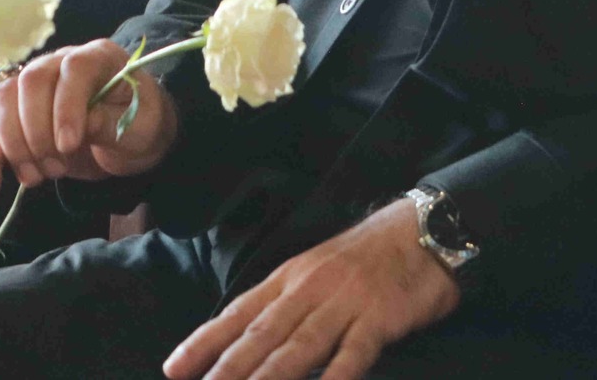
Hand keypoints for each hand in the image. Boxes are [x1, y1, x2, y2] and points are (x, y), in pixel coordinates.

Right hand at [0, 39, 178, 198]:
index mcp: (96, 58)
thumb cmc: (140, 124)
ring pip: (4, 101)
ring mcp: (35, 89)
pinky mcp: (20, 119)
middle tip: (59, 166)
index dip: (66, 106)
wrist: (131, 137)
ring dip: (15, 145)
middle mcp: (59, 64)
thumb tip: (81, 127)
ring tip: (39, 177)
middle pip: (29, 82)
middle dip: (37, 130)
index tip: (69, 145)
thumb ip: (111, 123)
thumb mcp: (139, 127)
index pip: (72, 69)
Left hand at [163, 197, 460, 379]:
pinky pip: (353, 354)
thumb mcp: (315, 270)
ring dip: (269, 377)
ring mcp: (344, 304)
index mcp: (289, 278)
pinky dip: (335, 376)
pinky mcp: (380, 318)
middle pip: (261, 335)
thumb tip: (244, 336)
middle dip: (228, 368)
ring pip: (298, 347)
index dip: (205, 342)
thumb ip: (283, 303)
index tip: (174, 368)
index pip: (239, 314)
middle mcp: (308, 290)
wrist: (423, 230)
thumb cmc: (366, 256)